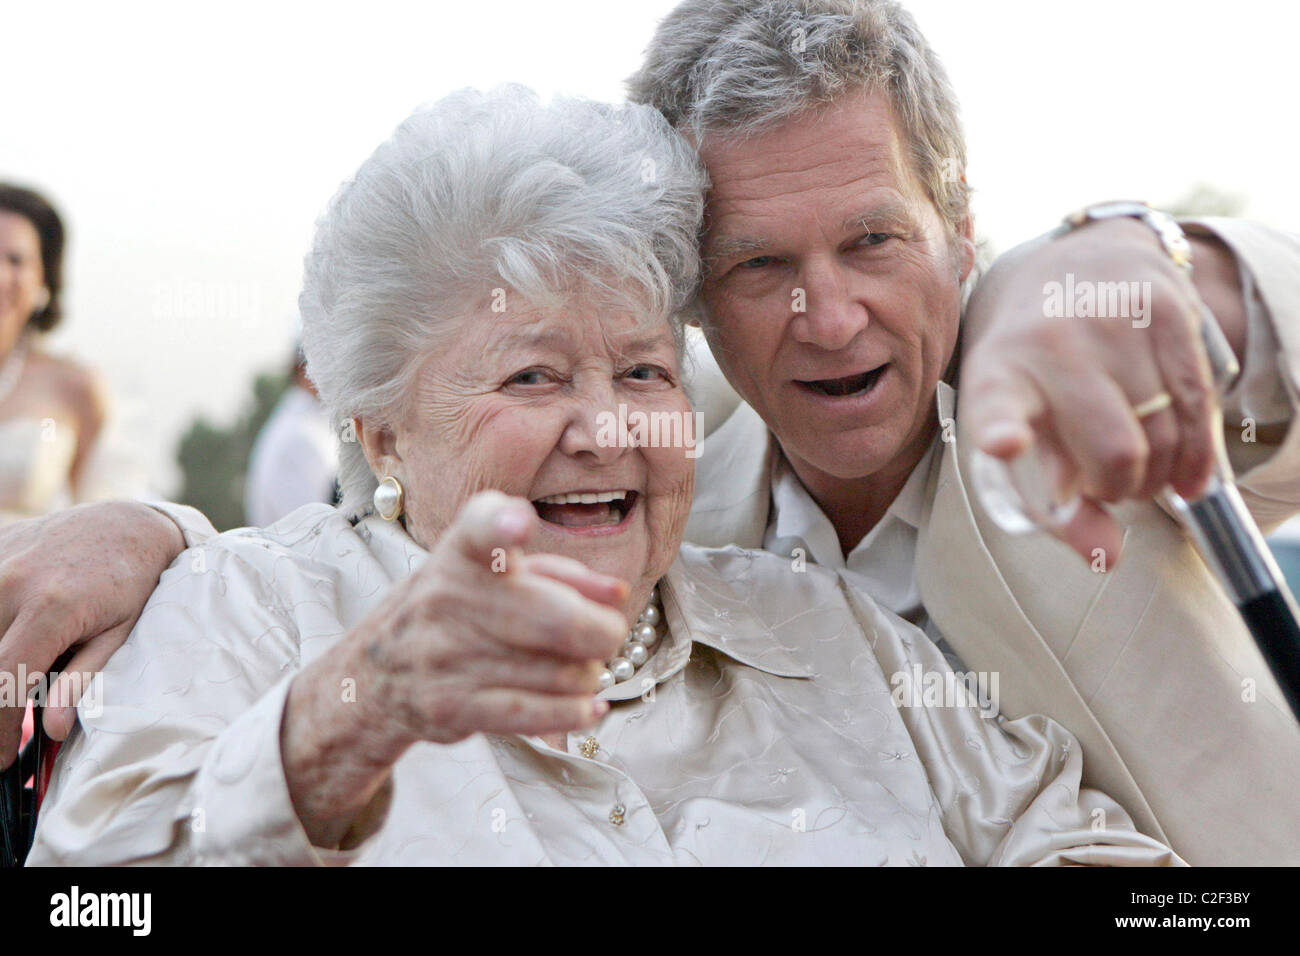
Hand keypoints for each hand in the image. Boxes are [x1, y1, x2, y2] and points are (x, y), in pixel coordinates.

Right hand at [0, 501, 185, 764]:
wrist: (127, 523)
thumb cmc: (133, 582)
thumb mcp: (121, 633)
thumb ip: (84, 680)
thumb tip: (51, 730)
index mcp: (52, 608)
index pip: (2, 683)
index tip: (1, 760)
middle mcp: (12, 583)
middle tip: (7, 731)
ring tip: (17, 683)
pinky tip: (13, 640)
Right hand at [282, 490, 629, 844]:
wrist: (376, 672)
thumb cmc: (459, 609)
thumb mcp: (499, 574)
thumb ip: (563, 575)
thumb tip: (617, 595)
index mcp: (463, 551)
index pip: (479, 528)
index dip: (502, 524)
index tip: (517, 523)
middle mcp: (449, 597)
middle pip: (559, 621)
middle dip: (603, 634)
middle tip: (607, 636)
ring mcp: (446, 655)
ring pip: (558, 672)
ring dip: (588, 675)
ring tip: (584, 669)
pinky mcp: (450, 706)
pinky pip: (532, 712)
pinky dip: (573, 712)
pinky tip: (590, 707)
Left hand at [960, 217, 1237, 564]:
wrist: (1075, 267)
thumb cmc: (1036, 375)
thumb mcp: (1023, 432)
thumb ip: (1058, 509)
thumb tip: (1107, 558)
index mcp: (997, 376)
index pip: (997, 404)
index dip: (1003, 427)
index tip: (1006, 445)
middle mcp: (1052, 342)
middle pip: (1115, 453)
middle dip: (1121, 491)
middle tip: (1109, 487)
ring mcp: (1112, 320)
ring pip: (1164, 438)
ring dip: (1157, 475)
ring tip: (1135, 469)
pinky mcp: (1169, 310)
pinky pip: (1201, 408)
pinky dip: (1197, 455)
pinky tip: (1185, 472)